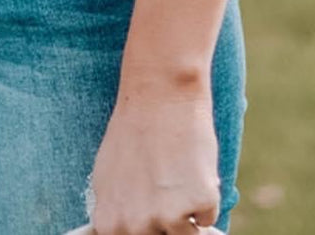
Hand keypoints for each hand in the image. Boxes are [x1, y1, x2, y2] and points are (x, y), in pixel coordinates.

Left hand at [85, 75, 221, 234]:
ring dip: (187, 212)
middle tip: (165, 190)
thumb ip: (114, 213)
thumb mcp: (106, 177)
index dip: (146, 229)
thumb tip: (121, 232)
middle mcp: (136, 227)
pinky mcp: (200, 203)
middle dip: (166, 222)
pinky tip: (193, 167)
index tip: (154, 216)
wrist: (160, 94)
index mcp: (110, 223)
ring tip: (178, 177)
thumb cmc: (132, 130)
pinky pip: (208, 216)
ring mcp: (168, 218)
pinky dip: (205, 196)